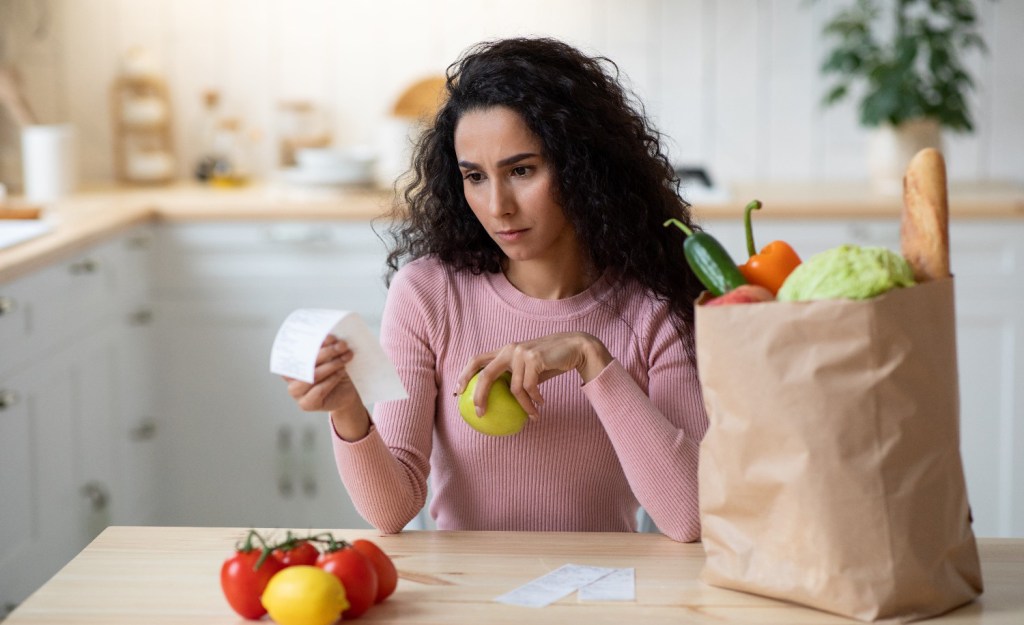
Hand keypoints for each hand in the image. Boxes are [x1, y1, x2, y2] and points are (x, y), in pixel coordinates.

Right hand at [282, 335, 369, 439]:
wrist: (346, 392)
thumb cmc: (336, 371)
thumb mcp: (331, 356)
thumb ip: (326, 346)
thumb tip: (329, 334)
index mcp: (292, 362)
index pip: (296, 350)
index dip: (312, 343)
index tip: (329, 337)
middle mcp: (291, 377)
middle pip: (306, 362)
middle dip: (326, 352)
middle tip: (342, 345)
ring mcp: (297, 392)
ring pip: (312, 376)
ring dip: (331, 365)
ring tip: (344, 358)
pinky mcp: (306, 404)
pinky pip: (318, 390)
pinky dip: (331, 379)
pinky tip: (341, 372)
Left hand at [454, 332, 611, 417]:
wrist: (575, 347)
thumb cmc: (551, 361)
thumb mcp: (529, 368)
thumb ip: (515, 378)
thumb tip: (501, 402)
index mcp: (505, 350)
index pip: (477, 360)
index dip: (465, 375)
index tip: (457, 391)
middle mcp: (510, 349)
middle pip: (486, 374)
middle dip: (479, 394)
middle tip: (480, 413)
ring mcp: (522, 353)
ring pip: (515, 389)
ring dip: (524, 406)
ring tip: (533, 415)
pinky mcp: (535, 359)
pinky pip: (530, 388)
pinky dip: (535, 400)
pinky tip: (541, 404)